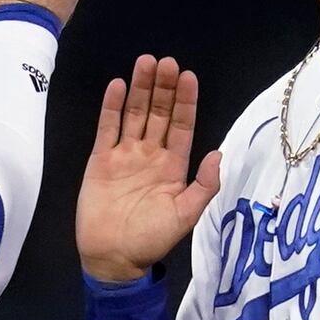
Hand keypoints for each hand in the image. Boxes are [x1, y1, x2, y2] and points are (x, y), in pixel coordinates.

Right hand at [77, 56, 223, 282]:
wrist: (113, 258)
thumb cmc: (151, 239)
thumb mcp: (185, 215)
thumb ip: (203, 185)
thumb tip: (217, 153)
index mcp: (174, 166)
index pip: (182, 126)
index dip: (186, 102)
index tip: (188, 77)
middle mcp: (151, 155)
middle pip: (159, 113)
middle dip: (163, 88)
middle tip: (166, 61)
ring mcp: (125, 155)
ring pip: (134, 114)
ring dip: (140, 89)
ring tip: (145, 62)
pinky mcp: (101, 160)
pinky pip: (107, 128)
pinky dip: (111, 107)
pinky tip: (117, 85)